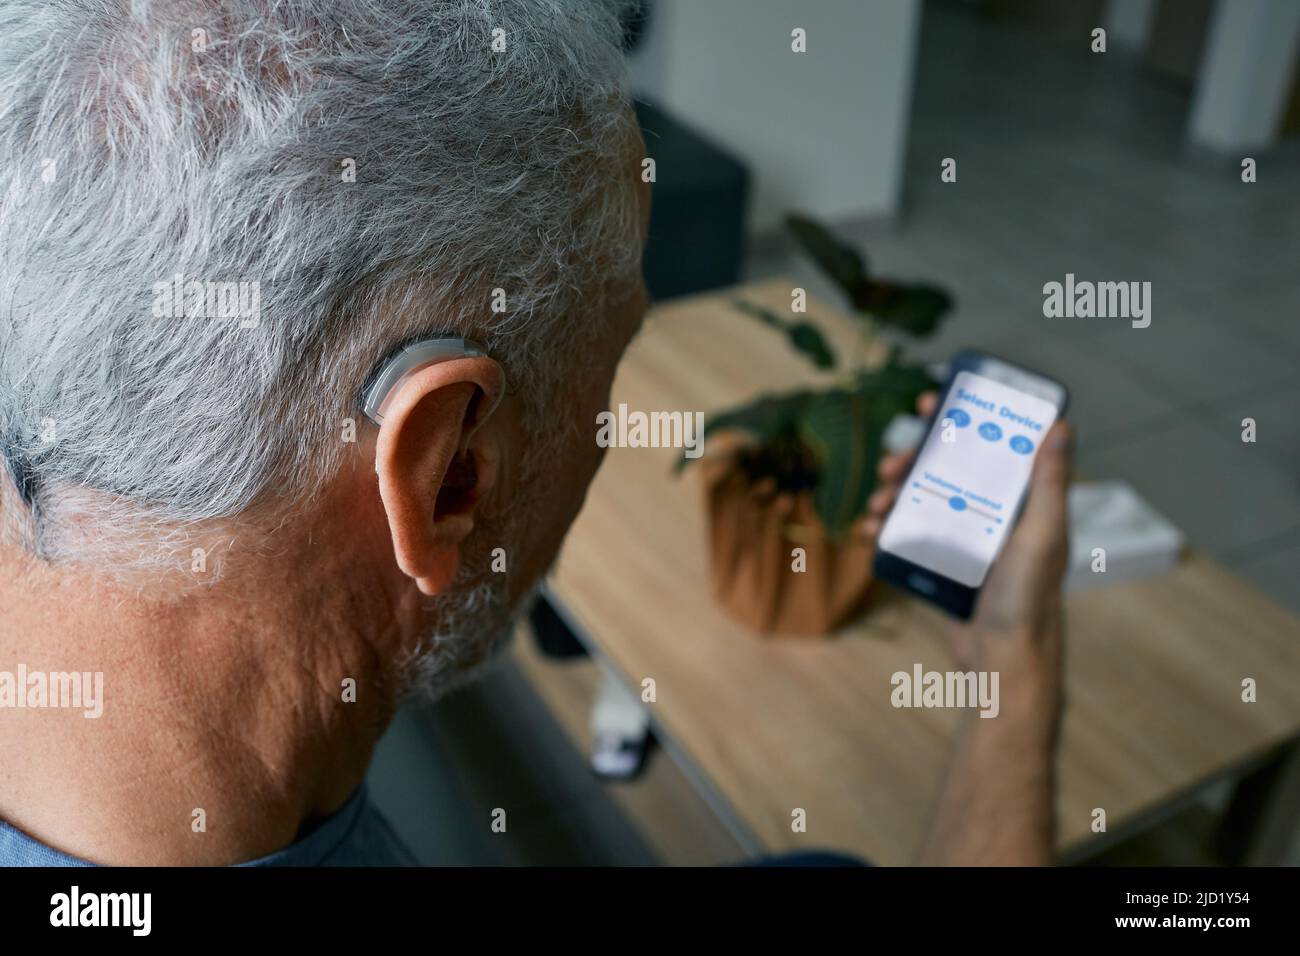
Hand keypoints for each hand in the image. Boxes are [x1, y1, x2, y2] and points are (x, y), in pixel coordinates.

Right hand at [860, 392, 1072, 726]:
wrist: (1002, 663)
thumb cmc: (1029, 600)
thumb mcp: (1042, 535)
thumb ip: (1050, 483)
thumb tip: (1062, 426)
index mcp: (1020, 502)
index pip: (989, 446)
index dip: (961, 421)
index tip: (930, 403)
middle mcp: (992, 516)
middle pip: (946, 471)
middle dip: (913, 460)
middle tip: (889, 462)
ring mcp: (965, 542)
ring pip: (921, 500)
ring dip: (894, 493)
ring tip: (877, 501)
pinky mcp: (942, 566)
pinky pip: (910, 535)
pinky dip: (888, 527)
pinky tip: (872, 529)